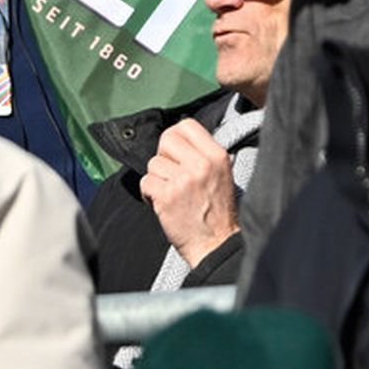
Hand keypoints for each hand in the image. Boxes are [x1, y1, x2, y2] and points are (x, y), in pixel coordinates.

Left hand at [140, 118, 239, 265]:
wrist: (216, 243)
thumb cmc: (218, 212)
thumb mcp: (222, 173)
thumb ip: (203, 154)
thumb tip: (178, 141)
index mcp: (217, 155)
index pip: (187, 125)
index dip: (175, 137)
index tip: (175, 152)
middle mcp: (201, 164)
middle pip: (166, 140)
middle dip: (163, 156)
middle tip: (170, 172)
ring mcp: (183, 180)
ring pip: (153, 164)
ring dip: (156, 178)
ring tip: (169, 192)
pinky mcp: (166, 197)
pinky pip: (145, 183)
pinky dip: (149, 193)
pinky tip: (161, 202)